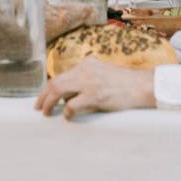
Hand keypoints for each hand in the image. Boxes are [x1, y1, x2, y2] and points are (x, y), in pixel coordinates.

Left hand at [35, 57, 156, 116]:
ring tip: (46, 113)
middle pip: (55, 82)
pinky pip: (71, 105)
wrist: (142, 85)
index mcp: (87, 63)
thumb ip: (87, 79)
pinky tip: (68, 117)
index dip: (49, 88)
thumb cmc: (125, 83)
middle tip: (38, 108)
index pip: (61, 75)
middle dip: (43, 96)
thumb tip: (67, 95)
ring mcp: (89, 81)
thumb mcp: (103, 73)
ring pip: (58, 90)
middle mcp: (85, 69)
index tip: (43, 97)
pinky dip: (66, 112)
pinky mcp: (93, 94)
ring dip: (49, 103)